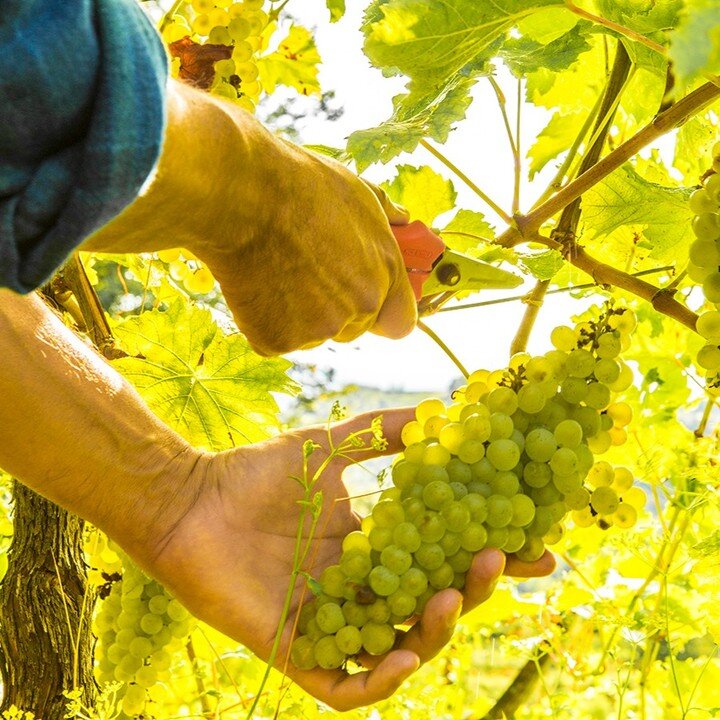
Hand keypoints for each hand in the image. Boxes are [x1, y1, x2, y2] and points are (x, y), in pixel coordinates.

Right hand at [83, 80, 416, 354]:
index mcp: (383, 276)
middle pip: (352, 329)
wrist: (242, 194)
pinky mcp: (276, 341)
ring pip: (312, 334)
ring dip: (298, 314)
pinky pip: (275, 338)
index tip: (368, 303)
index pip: (400, 324)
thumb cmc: (300, 185)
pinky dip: (264, 319)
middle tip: (305, 271)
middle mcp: (357, 309)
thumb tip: (406, 219)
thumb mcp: (357, 192)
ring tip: (276, 268)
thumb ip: (388, 218)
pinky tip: (255, 282)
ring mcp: (316, 330)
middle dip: (335, 309)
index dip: (383, 313)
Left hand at [139, 408, 554, 710]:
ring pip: (398, 647)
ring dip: (433, 631)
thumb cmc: (254, 473)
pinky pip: (343, 684)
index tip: (536, 544)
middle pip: (430, 603)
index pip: (441, 558)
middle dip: (472, 588)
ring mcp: (330, 623)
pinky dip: (377, 677)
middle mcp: (359, 588)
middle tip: (500, 561)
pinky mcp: (294, 650)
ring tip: (449, 597)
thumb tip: (439, 409)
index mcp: (372, 546)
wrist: (190, 500)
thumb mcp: (329, 447)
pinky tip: (404, 654)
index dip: (488, 555)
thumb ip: (381, 432)